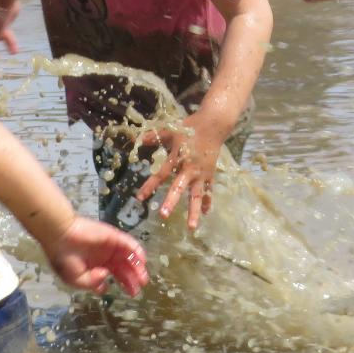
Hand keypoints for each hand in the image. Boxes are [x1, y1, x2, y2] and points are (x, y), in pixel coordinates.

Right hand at [43, 215, 147, 297]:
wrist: (60, 235)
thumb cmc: (64, 257)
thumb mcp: (75, 279)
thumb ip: (91, 283)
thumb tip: (106, 281)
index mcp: (94, 266)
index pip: (111, 276)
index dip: (119, 285)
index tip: (125, 294)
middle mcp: (104, 257)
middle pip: (122, 269)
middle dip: (131, 280)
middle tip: (137, 290)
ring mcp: (109, 247)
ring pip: (127, 258)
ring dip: (137, 268)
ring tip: (143, 279)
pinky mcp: (113, 236)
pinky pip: (129, 244)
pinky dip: (137, 252)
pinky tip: (142, 261)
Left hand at [134, 114, 225, 230]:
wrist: (214, 124)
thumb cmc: (190, 127)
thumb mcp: (171, 130)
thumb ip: (156, 137)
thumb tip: (141, 139)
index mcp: (177, 158)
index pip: (160, 174)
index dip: (150, 185)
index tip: (139, 197)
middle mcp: (189, 169)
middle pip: (178, 187)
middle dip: (171, 201)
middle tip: (164, 215)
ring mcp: (201, 174)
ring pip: (196, 195)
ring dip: (194, 211)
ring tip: (191, 227)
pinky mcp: (210, 174)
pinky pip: (208, 191)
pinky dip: (207, 201)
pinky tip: (206, 213)